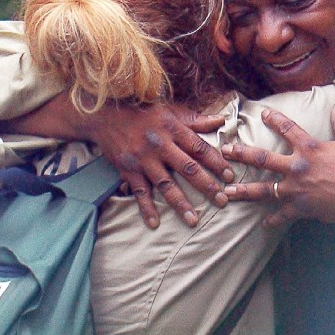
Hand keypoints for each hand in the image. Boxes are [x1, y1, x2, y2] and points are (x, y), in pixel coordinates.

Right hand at [86, 103, 234, 228]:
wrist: (105, 114)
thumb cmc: (143, 112)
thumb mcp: (170, 110)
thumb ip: (196, 119)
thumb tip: (221, 121)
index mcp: (173, 129)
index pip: (200, 148)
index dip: (216, 162)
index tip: (230, 176)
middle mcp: (160, 145)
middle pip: (188, 168)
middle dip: (206, 186)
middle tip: (222, 201)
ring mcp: (143, 159)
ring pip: (165, 184)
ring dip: (180, 203)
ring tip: (193, 220)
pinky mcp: (128, 169)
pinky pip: (139, 192)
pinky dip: (146, 208)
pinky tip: (154, 223)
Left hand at [221, 101, 334, 229]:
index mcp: (310, 148)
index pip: (287, 128)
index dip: (274, 119)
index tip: (262, 113)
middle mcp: (298, 167)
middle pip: (262, 159)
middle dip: (241, 154)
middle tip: (224, 151)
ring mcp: (298, 190)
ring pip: (264, 190)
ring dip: (244, 190)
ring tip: (227, 191)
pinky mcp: (303, 209)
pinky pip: (282, 215)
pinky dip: (273, 220)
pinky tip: (264, 223)